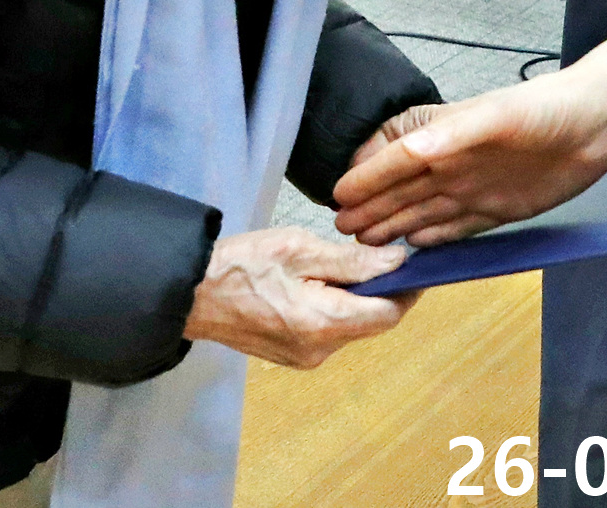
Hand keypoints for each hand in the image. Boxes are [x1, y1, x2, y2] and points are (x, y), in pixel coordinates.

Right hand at [182, 226, 410, 369]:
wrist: (189, 294)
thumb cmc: (243, 265)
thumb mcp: (300, 249)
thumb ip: (352, 261)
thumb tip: (398, 263)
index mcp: (323, 325)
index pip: (389, 315)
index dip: (409, 288)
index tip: (417, 261)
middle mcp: (319, 351)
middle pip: (373, 321)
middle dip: (384, 289)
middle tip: (383, 252)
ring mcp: (304, 357)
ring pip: (352, 325)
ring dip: (359, 296)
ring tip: (350, 260)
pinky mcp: (291, 354)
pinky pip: (331, 330)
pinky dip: (338, 306)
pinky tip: (326, 279)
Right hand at [334, 15, 606, 248]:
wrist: (600, 120)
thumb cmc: (548, 107)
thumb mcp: (497, 116)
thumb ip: (452, 133)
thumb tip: (408, 149)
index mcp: (448, 135)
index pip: (395, 159)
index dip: (366, 177)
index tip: (336, 197)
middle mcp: (456, 162)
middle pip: (404, 189)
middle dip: (372, 207)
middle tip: (340, 231)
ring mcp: (477, 186)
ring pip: (425, 210)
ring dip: (396, 225)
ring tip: (365, 242)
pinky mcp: (501, 208)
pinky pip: (459, 226)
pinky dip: (435, 238)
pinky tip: (415, 248)